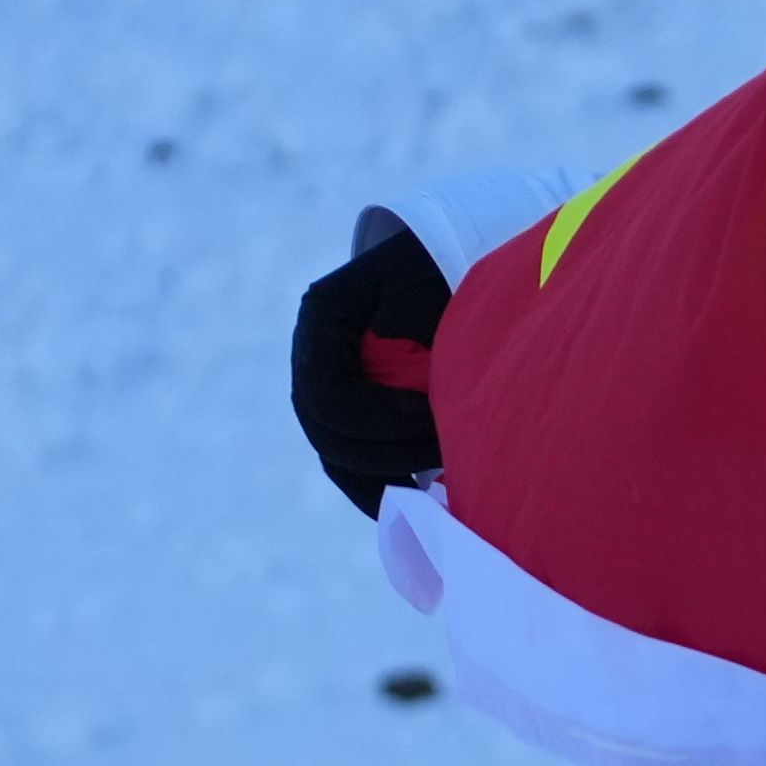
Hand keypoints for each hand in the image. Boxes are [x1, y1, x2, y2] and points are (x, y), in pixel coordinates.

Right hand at [292, 206, 451, 512]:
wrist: (449, 264)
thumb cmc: (450, 269)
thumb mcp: (435, 281)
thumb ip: (419, 323)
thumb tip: (418, 372)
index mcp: (323, 317)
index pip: (327, 394)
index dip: (379, 417)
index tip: (434, 416)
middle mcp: (312, 356)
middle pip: (327, 434)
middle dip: (392, 452)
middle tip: (452, 452)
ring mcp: (326, 387)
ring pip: (337, 457)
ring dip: (389, 477)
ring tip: (445, 483)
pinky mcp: (353, 414)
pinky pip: (352, 466)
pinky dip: (382, 489)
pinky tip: (422, 502)